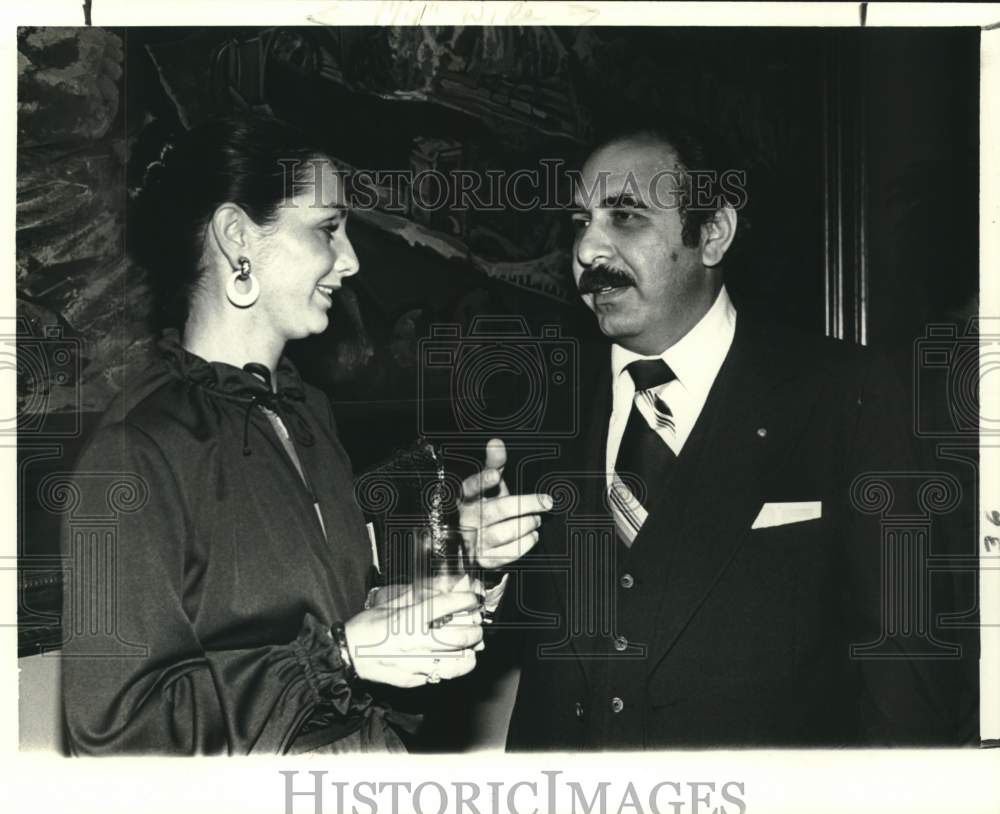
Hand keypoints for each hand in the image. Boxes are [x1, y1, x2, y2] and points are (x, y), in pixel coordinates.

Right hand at [344, 588, 483, 687]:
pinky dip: (449, 668)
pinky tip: (450, 660)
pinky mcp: (410, 681)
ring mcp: (411, 664)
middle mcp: (411, 642)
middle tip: (476, 627)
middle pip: (457, 637)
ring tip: (469, 649)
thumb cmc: (369, 625)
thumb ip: (422, 594)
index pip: (446, 606)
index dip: (466, 600)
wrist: (346, 654)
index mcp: (406, 618)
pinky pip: (438, 676)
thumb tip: (449, 586)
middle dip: (474, 631)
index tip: (473, 600)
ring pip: (453, 663)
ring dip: (468, 655)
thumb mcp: (392, 601)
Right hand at [458, 438, 552, 569]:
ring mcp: (473, 541)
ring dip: (527, 524)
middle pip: (497, 510)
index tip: (494, 474)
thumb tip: (496, 441)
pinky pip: (507, 554)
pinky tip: (532, 535)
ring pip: (503, 533)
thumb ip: (494, 463)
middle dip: (527, 504)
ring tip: (537, 519)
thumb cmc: (486, 505)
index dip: (482, 481)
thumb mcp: (489, 484)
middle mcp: (466, 519)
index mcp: (466, 496)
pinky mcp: (483, 560)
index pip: (470, 486)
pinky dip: (525, 543)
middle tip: (547, 502)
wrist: (474, 542)